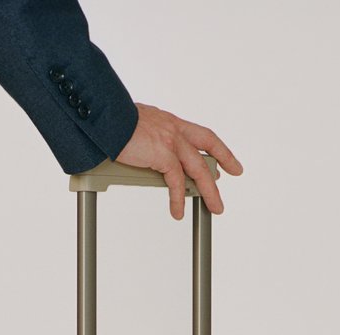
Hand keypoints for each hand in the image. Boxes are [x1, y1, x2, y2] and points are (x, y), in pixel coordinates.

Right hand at [116, 103, 242, 218]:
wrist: (104, 118)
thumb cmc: (112, 124)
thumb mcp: (137, 131)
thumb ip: (147, 142)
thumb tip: (147, 157)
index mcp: (169, 122)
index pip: (199, 133)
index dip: (215, 145)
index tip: (223, 157)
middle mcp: (173, 128)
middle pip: (207, 145)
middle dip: (224, 159)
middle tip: (235, 171)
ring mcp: (170, 140)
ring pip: (199, 169)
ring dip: (209, 190)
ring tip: (215, 207)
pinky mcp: (163, 154)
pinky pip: (176, 181)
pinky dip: (178, 199)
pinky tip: (177, 211)